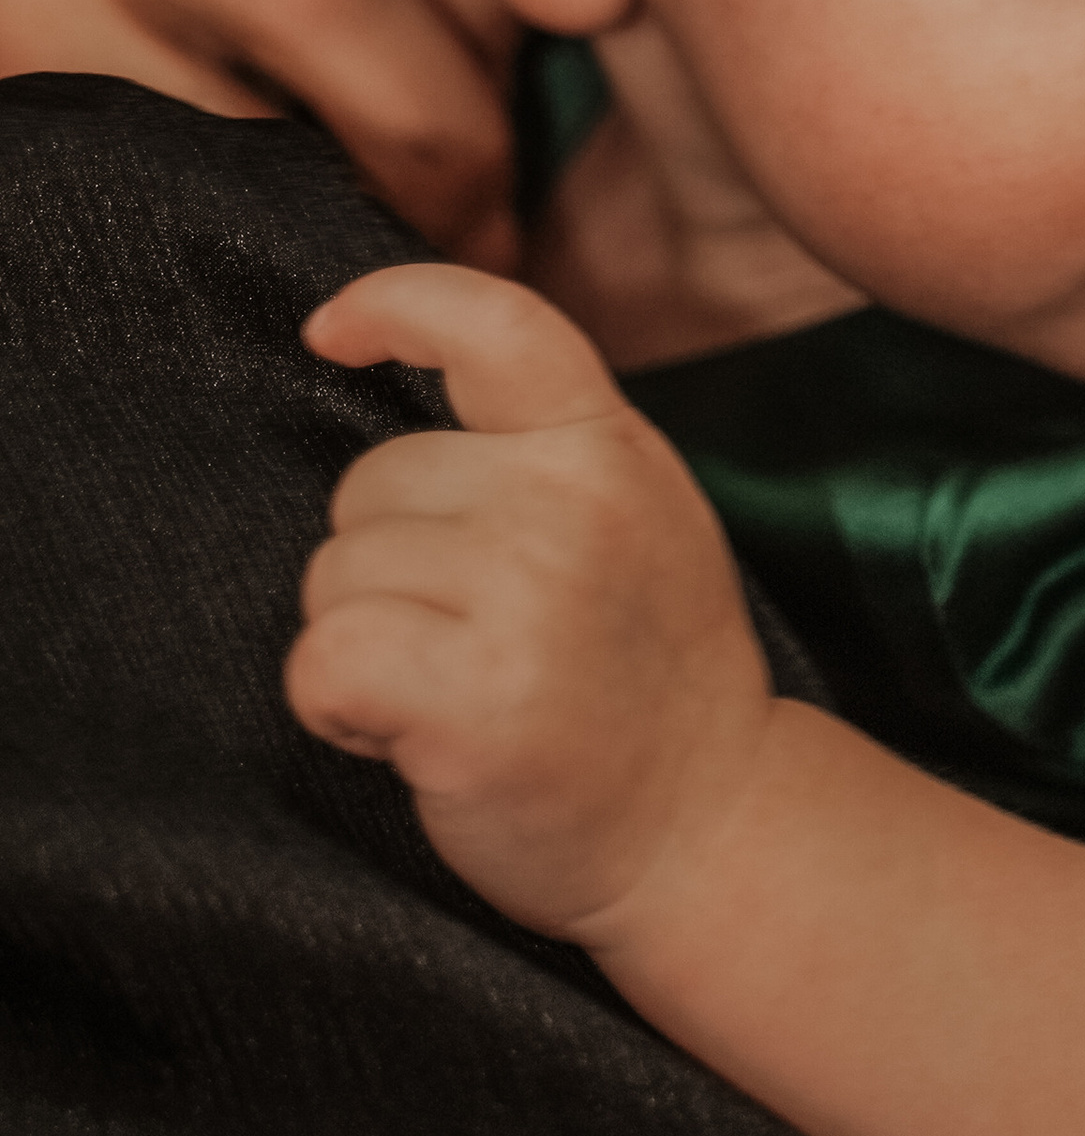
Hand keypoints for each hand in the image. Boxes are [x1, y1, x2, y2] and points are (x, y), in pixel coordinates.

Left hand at [290, 261, 777, 943]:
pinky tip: (406, 733)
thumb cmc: (643, 681)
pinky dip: (334, 706)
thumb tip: (403, 359)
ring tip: (461, 691)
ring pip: (336, 576)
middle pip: (367, 485)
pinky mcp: (480, 696)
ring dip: (366, 643)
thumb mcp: (634, 519)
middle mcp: (577, 503)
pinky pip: (323, 658)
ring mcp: (533, 596)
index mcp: (610, 446)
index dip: (394, 307)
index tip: (329, 332)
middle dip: (387, 564)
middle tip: (478, 641)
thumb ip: (548, 447)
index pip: (495, 325)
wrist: (710, 828)